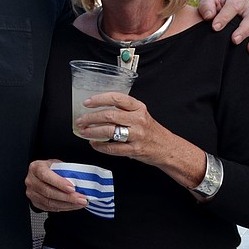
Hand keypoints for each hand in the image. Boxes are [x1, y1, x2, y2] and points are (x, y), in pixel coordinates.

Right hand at [25, 160, 87, 211]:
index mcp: (36, 168)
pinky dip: (64, 208)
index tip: (72, 188)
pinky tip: (72, 205)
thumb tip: (79, 179)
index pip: (46, 176)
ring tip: (79, 203)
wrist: (40, 175)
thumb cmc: (49, 169)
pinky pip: (51, 208)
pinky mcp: (36, 203)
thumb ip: (64, 170)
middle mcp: (31, 181)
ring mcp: (32, 193)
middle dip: (67, 197)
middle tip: (80, 199)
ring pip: (50, 202)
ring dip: (67, 204)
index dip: (59, 183)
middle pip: (48, 191)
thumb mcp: (56, 164)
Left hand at [78, 92, 207, 190]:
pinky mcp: (135, 150)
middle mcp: (138, 119)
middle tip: (81, 120)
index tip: (87, 102)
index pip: (116, 98)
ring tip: (84, 132)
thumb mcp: (140, 113)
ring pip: (109, 131)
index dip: (99, 99)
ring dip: (92, 132)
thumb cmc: (150, 130)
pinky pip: (113, 148)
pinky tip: (94, 144)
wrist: (167, 147)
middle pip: (109, 115)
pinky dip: (101, 147)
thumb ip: (123, 109)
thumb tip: (97, 108)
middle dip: (91, 118)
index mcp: (138, 107)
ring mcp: (137, 135)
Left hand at [197, 0, 248, 58]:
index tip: (215, 28)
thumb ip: (206, 6)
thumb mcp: (205, 3)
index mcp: (237, 0)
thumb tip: (209, 15)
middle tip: (234, 40)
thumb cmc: (210, 9)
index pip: (234, 5)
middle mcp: (248, 11)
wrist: (210, 21)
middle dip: (244, 30)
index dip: (225, 16)